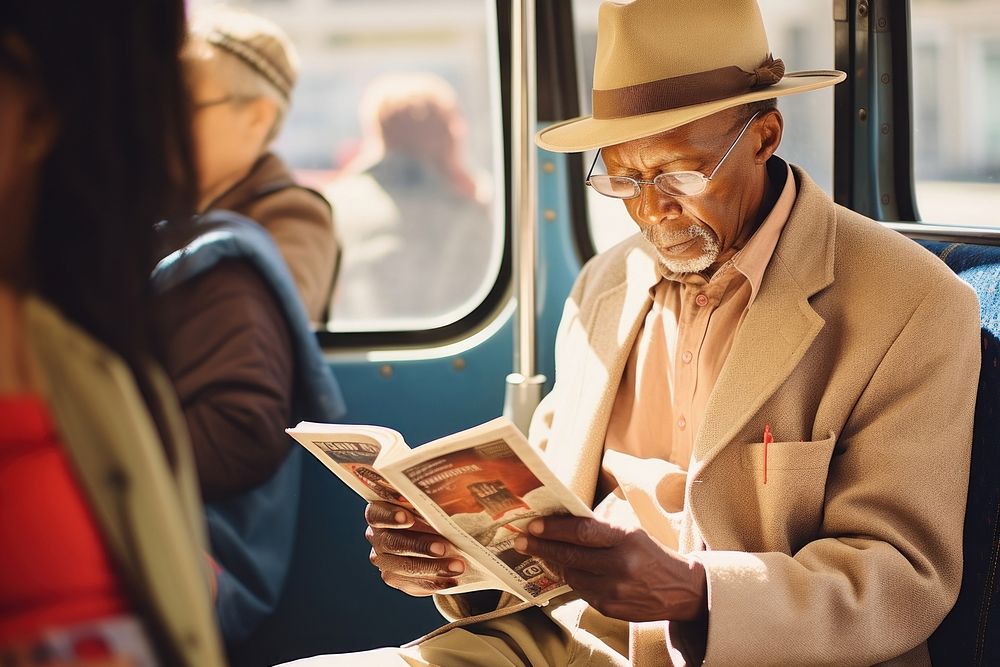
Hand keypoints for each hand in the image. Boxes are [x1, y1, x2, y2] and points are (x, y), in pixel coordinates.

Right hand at [365, 501, 466, 595]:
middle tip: (443, 547)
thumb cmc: (431, 512)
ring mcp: (385, 560)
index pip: (376, 514)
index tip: (409, 518)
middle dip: (419, 545)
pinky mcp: (397, 579)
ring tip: (457, 566)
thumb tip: (458, 489)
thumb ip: (436, 497)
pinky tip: (453, 580)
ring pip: (405, 567)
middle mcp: (377, 537)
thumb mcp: (432, 502)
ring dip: (433, 567)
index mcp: (380, 512)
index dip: (390, 516)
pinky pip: (414, 584)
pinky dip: (436, 583)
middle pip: (392, 543)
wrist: (433, 538)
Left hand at [514, 516, 707, 622]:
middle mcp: (620, 565)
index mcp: (626, 539)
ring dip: (556, 564)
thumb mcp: (631, 533)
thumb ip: (600, 530)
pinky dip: (574, 580)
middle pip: (570, 555)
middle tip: (521, 541)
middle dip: (541, 547)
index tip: (533, 525)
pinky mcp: (610, 608)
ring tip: (544, 554)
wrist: (681, 590)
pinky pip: (581, 591)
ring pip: (571, 575)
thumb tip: (560, 523)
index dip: (554, 529)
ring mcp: (614, 589)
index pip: (582, 532)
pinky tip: (569, 570)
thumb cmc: (651, 555)